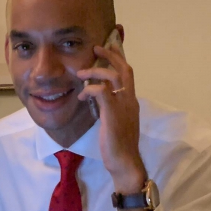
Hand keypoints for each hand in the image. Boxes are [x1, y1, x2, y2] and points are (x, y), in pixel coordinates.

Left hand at [77, 44, 146, 193]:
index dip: (119, 58)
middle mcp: (129, 100)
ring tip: (80, 73)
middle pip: (123, 68)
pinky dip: (90, 89)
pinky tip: (81, 96)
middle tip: (95, 48)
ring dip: (94, 71)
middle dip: (109, 55)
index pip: (128, 73)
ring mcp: (123, 106)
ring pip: (112, 77)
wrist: (124, 162)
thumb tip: (98, 99)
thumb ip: (109, 107)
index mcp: (131, 101)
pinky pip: (101, 92)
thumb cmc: (118, 145)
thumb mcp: (114, 121)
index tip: (108, 48)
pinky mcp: (112, 114)